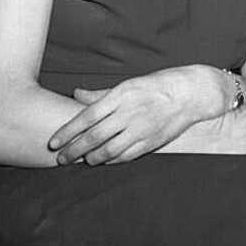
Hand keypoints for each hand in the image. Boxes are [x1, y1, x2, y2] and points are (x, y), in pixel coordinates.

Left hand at [50, 64, 226, 163]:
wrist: (191, 93)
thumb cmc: (158, 85)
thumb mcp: (128, 83)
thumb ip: (101, 93)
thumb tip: (76, 93)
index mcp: (121, 95)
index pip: (87, 117)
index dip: (67, 131)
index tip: (53, 142)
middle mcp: (129, 113)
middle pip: (94, 137)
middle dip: (73, 150)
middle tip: (60, 158)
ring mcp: (141, 129)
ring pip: (109, 150)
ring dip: (91, 158)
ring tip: (82, 160)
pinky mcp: (151, 142)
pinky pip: (126, 156)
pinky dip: (112, 161)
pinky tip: (103, 161)